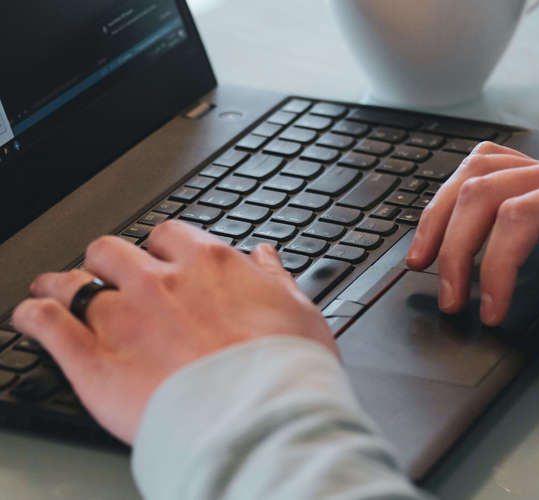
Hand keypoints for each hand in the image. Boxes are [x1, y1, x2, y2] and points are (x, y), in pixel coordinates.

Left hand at [12, 221, 334, 443]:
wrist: (260, 418)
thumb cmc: (284, 368)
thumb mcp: (297, 311)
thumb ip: (274, 277)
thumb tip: (265, 255)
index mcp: (208, 265)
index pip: (168, 235)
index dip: (159, 248)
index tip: (159, 260)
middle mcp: (160, 282)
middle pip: (112, 251)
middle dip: (107, 261)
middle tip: (108, 277)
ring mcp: (123, 318)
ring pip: (73, 282)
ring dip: (61, 283)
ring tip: (54, 288)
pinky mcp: (94, 361)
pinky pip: (48, 325)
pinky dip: (33, 316)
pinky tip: (31, 316)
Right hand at [405, 142, 538, 373]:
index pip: (517, 220)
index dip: (493, 268)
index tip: (489, 313)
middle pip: (482, 193)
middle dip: (454, 249)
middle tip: (448, 299)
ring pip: (474, 172)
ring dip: (440, 215)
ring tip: (422, 257)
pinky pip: (486, 165)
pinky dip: (456, 192)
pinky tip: (448, 220)